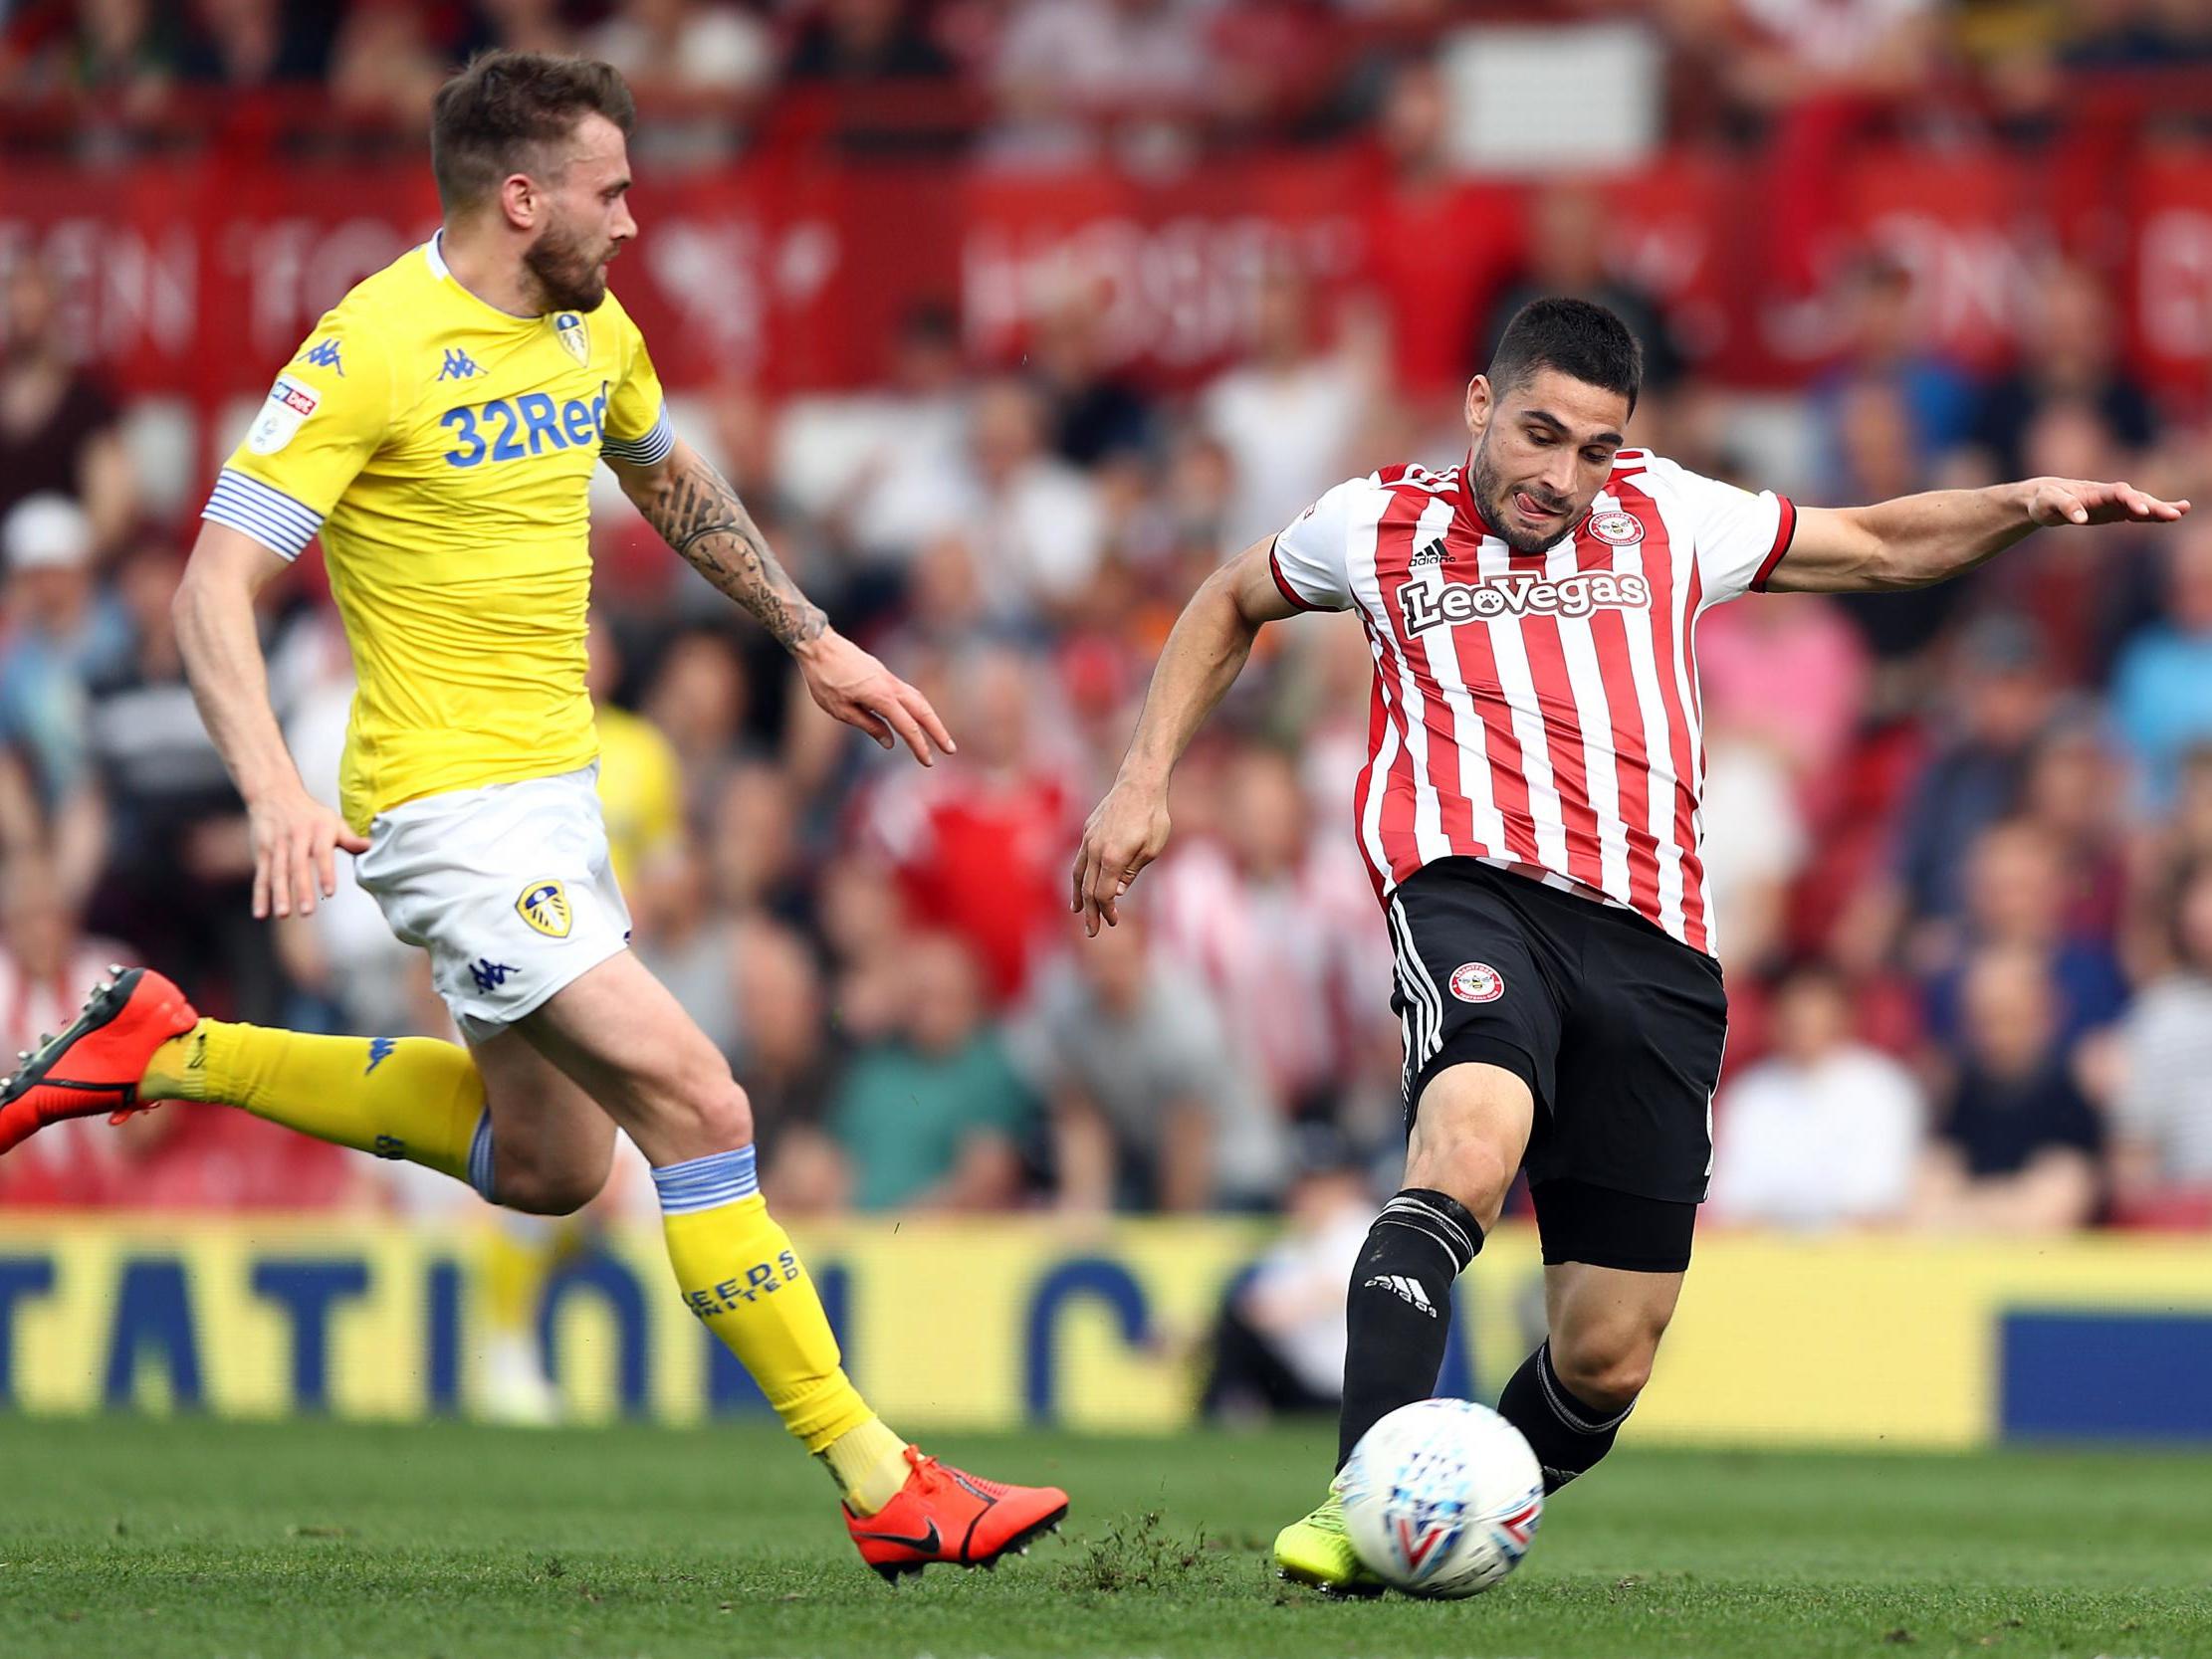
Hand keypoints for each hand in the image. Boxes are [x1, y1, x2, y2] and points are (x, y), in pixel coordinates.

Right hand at [248, 786, 368, 919]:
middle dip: (302, 889)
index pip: (322, 853)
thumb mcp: (332, 821)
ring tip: (284, 914)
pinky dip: (260, 896)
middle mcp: (296, 837)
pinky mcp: (262, 852)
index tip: (331, 892)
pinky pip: (261, 876)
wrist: (275, 794)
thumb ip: (349, 838)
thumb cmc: (310, 814)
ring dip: (279, 894)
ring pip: (277, 872)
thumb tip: (371, 846)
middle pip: (297, 866)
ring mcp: (276, 845)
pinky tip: (261, 914)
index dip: (326, 872)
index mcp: (317, 830)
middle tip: (307, 911)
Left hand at [795, 631, 953, 765]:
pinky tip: (916, 715)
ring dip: (931, 718)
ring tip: (939, 734)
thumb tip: (890, 742)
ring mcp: (889, 677)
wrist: (819, 645)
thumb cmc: (824, 678)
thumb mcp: (840, 709)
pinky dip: (918, 706)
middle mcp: (891, 686)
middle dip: (938, 731)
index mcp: (881, 697)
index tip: (929, 762)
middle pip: (923, 711)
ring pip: (918, 699)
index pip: (908, 727)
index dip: (920, 746)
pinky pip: (908, 692)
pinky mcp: (883, 673)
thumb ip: (868, 725)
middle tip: (950, 750)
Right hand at [1071, 776, 1171, 936]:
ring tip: (1077, 911)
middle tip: (1092, 932)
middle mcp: (1095, 850)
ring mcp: (1089, 839)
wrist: (1139, 782)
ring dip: (1078, 896)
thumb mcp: (1152, 849)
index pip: (1104, 894)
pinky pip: (1080, 858)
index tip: (1113, 922)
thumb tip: (1116, 892)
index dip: (1107, 911)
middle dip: (1090, 912)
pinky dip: (1078, 875)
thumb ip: (1131, 872)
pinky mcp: (1089, 830)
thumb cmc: (1153, 816)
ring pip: (1079, 874)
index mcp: (1113, 857)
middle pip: (1088, 889)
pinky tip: (1081, 883)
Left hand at [2024, 478, 2190, 527]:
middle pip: (2136, 498)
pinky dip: (2153, 515)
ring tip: (2182, 511)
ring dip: (2160, 509)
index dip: (2131, 501)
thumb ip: (2064, 507)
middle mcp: (2109, 495)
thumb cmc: (2043, 499)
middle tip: (2175, 514)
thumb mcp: (2047, 502)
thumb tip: (2080, 519)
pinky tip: (2172, 516)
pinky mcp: (2114, 512)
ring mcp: (2114, 503)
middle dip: (2155, 506)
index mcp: (2095, 491)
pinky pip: (2138, 513)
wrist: (2043, 499)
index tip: (2142, 512)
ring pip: (2142, 504)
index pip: (2119, 493)